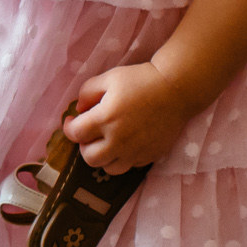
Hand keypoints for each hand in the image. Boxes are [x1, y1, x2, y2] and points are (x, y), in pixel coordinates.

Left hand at [63, 62, 199, 172]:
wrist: (176, 89)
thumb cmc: (141, 80)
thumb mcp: (109, 78)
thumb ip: (87, 92)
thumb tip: (78, 110)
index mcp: (105, 118)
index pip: (75, 134)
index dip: (69, 127)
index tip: (72, 121)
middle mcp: (119, 140)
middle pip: (90, 158)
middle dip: (85, 147)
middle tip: (90, 135)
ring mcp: (136, 151)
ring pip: (109, 168)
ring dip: (104, 157)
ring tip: (107, 143)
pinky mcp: (150, 155)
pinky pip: (130, 166)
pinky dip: (124, 158)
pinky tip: (127, 143)